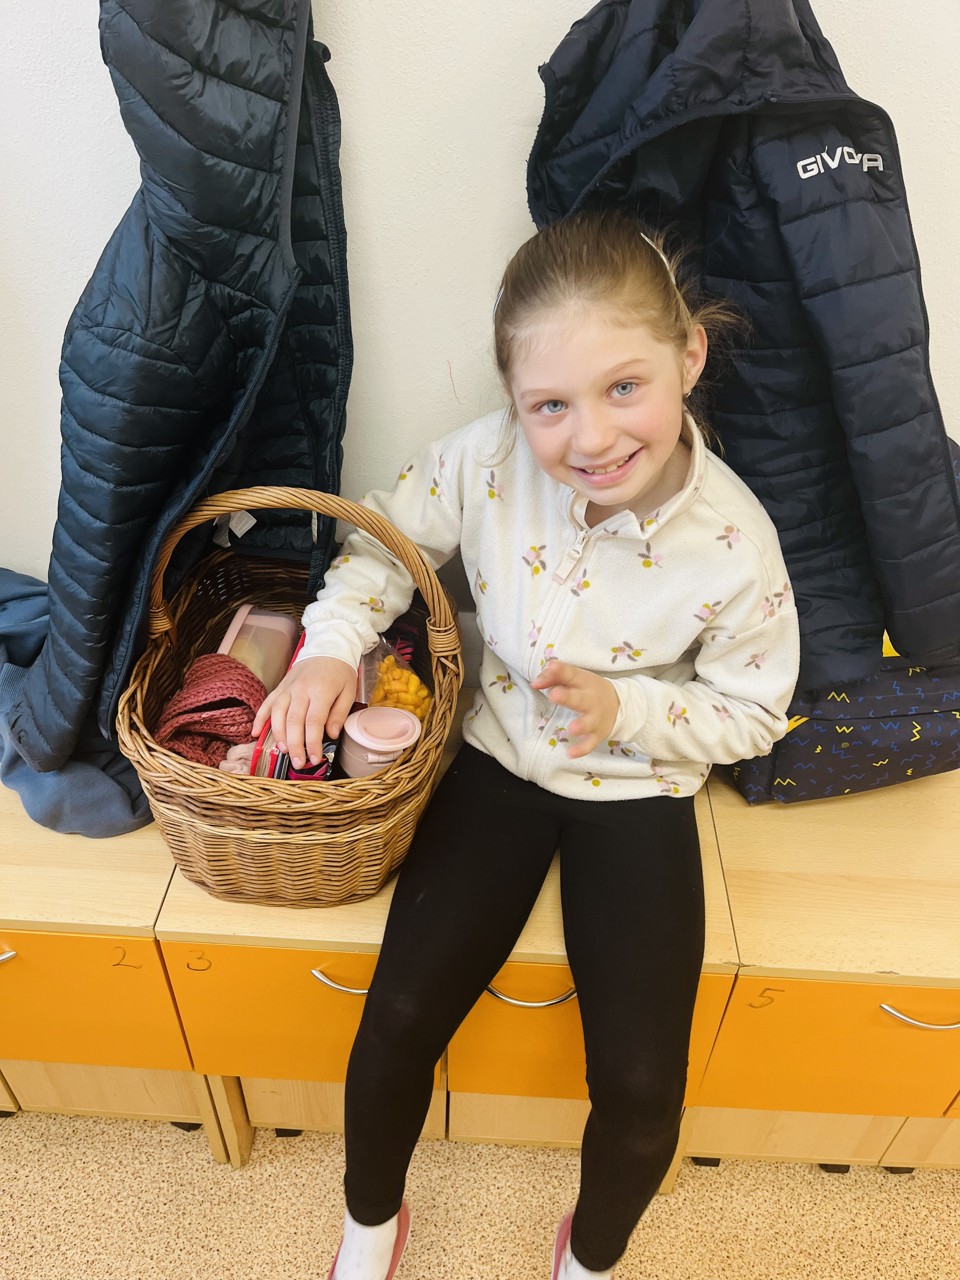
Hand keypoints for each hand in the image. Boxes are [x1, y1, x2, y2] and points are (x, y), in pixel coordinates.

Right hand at [250, 655, 356, 769]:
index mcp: (321, 691)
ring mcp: (288, 688)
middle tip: (298, 763)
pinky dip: (259, 718)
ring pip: (277, 713)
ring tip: (282, 751)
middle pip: (294, 721)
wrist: (328, 647)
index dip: (313, 743)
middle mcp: (301, 690)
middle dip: (295, 745)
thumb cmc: (340, 672)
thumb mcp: (349, 691)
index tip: (315, 759)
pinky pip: (267, 703)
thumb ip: (339, 714)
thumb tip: (331, 735)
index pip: (314, 722)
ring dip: (278, 734)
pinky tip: (255, 733)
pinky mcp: (280, 687)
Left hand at [530, 660, 618, 758]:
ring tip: (571, 729)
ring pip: (588, 722)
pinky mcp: (597, 735)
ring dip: (581, 725)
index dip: (561, 671)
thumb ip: (553, 678)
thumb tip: (534, 683)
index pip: (572, 674)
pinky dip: (582, 749)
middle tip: (554, 695)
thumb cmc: (588, 690)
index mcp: (584, 682)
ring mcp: (595, 718)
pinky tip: (570, 754)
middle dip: (568, 697)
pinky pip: (590, 743)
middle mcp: (591, 699)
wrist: (619, 706)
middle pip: (579, 698)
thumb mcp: (575, 679)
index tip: (550, 668)